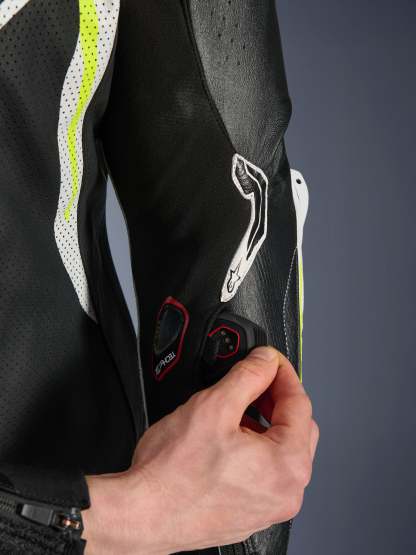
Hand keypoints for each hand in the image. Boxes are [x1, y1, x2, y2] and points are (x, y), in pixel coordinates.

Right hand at [84, 347, 318, 553]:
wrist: (143, 514)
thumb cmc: (173, 473)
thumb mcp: (215, 405)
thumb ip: (248, 375)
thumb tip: (266, 361)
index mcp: (287, 465)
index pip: (299, 403)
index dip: (283, 373)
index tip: (270, 360)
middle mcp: (286, 492)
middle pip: (296, 428)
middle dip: (276, 399)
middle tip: (254, 380)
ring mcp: (269, 507)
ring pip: (280, 451)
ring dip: (264, 424)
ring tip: (236, 410)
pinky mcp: (250, 514)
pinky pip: (264, 472)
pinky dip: (254, 449)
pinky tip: (229, 438)